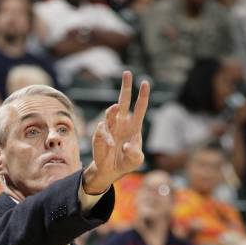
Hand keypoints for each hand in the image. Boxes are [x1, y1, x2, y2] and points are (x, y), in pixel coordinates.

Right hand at [83, 71, 149, 193]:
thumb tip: (127, 145)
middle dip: (125, 87)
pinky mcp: (100, 135)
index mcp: (134, 126)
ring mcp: (110, 128)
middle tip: (127, 73)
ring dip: (113, 110)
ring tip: (116, 108)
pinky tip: (111, 144)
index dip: (143, 95)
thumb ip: (135, 154)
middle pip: (124, 101)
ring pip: (111, 112)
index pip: (140, 107)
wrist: (111, 171)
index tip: (145, 82)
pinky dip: (107, 137)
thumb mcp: (136, 160)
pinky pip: (103, 131)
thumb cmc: (126, 162)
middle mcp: (122, 123)